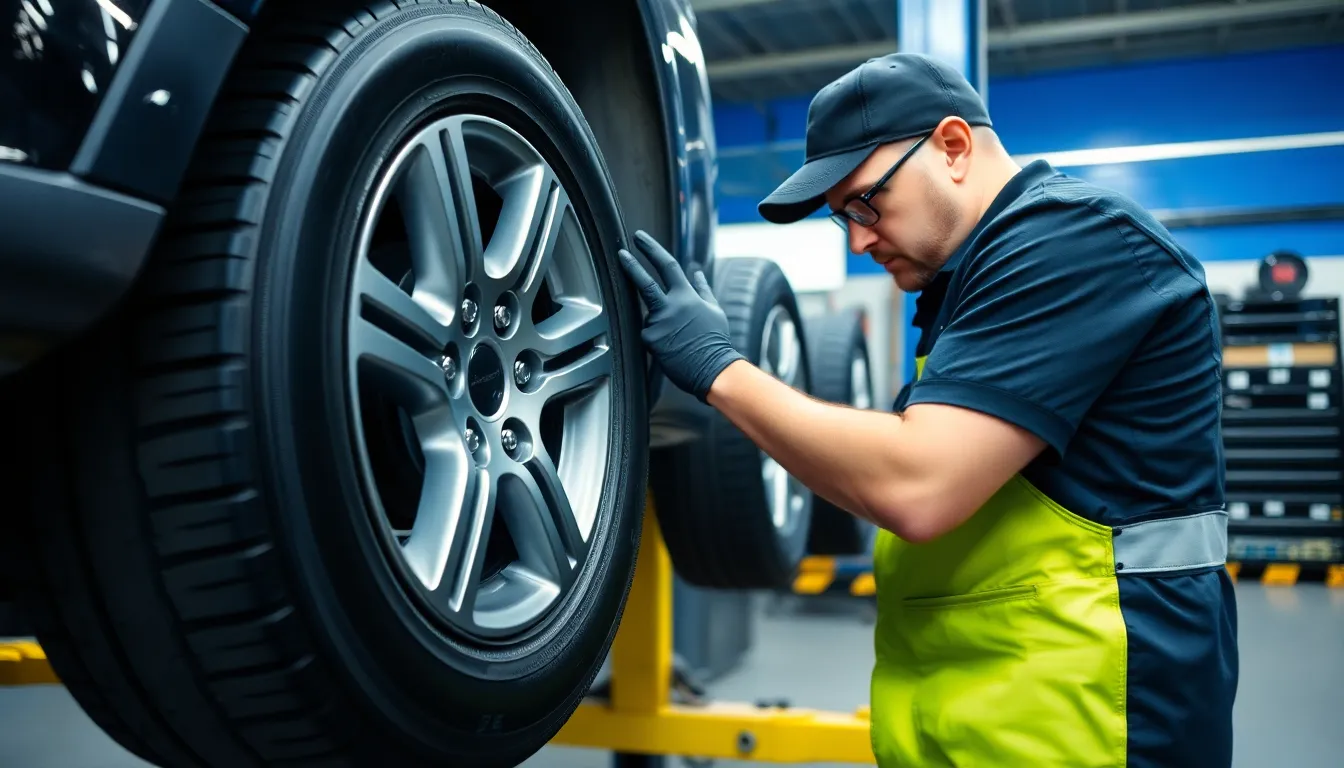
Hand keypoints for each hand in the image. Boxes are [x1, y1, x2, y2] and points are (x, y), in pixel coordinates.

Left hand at [617, 230, 744, 402]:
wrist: (713, 369)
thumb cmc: (714, 340)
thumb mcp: (714, 310)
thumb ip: (702, 289)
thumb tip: (697, 272)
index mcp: (686, 296)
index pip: (667, 265)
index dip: (651, 249)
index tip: (639, 238)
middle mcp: (670, 306)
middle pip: (644, 282)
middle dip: (630, 265)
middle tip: (619, 252)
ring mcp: (658, 323)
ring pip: (650, 314)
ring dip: (660, 322)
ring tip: (677, 339)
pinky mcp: (650, 340)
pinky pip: (648, 333)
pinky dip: (657, 338)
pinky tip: (671, 348)